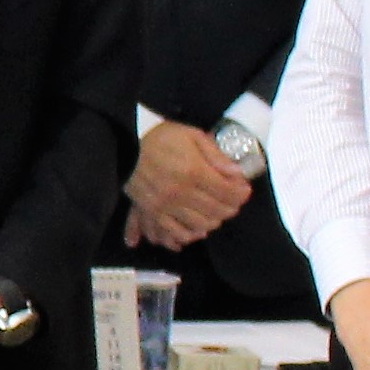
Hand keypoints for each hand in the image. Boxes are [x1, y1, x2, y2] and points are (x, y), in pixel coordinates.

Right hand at [124, 121, 254, 249]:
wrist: (124, 146)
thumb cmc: (160, 138)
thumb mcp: (191, 135)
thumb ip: (215, 155)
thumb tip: (237, 173)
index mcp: (193, 171)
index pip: (227, 192)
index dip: (241, 193)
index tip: (244, 190)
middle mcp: (181, 193)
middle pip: (217, 211)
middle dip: (231, 207)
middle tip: (233, 201)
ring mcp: (166, 206)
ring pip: (201, 224)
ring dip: (214, 220)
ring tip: (217, 212)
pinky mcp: (153, 212)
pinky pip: (177, 232)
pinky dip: (191, 234)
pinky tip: (197, 228)